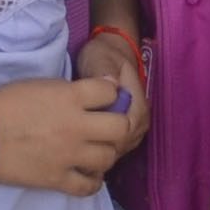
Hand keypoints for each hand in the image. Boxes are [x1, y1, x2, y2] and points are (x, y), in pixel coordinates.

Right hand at [0, 74, 134, 196]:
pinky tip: (88, 174)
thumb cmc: (1, 105)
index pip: (111, 91)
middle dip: (118, 124)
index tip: (106, 96)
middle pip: (120, 127)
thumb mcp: (38, 85)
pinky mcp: (57, 179)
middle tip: (107, 126)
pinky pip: (89, 186)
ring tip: (95, 150)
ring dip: (106, 152)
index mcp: (69, 97)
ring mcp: (69, 155)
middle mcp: (76, 126)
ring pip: (109, 157)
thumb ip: (68, 91)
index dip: (111, 92)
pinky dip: (94, 181)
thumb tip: (92, 94)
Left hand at [77, 28, 154, 160]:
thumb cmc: (104, 57)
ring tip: (72, 141)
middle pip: (119, 147)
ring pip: (115, 153)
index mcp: (138, 105)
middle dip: (95, 146)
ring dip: (94, 150)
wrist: (111, 57)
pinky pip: (111, 151)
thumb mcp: (101, 58)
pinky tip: (77, 145)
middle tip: (69, 138)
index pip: (124, 132)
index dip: (102, 136)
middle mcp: (139, 122)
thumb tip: (110, 82)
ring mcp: (133, 132)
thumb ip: (104, 70)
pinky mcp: (124, 136)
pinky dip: (95, 150)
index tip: (78, 130)